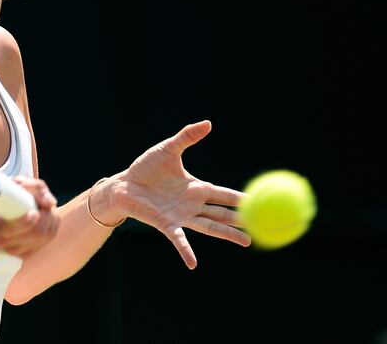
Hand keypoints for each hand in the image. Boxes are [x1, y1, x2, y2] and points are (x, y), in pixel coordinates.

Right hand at [0, 176, 59, 258]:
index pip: (8, 229)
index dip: (25, 222)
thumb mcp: (14, 185)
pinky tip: (47, 218)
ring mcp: (15, 251)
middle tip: (46, 204)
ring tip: (46, 208)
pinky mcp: (26, 254)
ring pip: (45, 237)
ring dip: (52, 220)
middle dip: (47, 216)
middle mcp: (2, 242)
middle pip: (36, 233)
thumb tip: (51, 203)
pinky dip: (52, 226)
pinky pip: (47, 240)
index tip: (34, 212)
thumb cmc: (4, 198)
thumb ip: (34, 188)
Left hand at [110, 120, 250, 268]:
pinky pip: (178, 239)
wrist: (123, 184)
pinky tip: (193, 263)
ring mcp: (180, 216)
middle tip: (264, 223)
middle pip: (222, 213)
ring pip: (209, 226)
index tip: (259, 200)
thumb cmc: (145, 168)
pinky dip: (186, 251)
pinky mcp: (165, 224)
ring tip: (247, 241)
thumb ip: (187, 137)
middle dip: (241, 218)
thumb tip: (208, 123)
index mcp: (195, 187)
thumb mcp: (169, 149)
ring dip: (227, 234)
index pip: (223, 194)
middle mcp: (192, 204)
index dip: (240, 198)